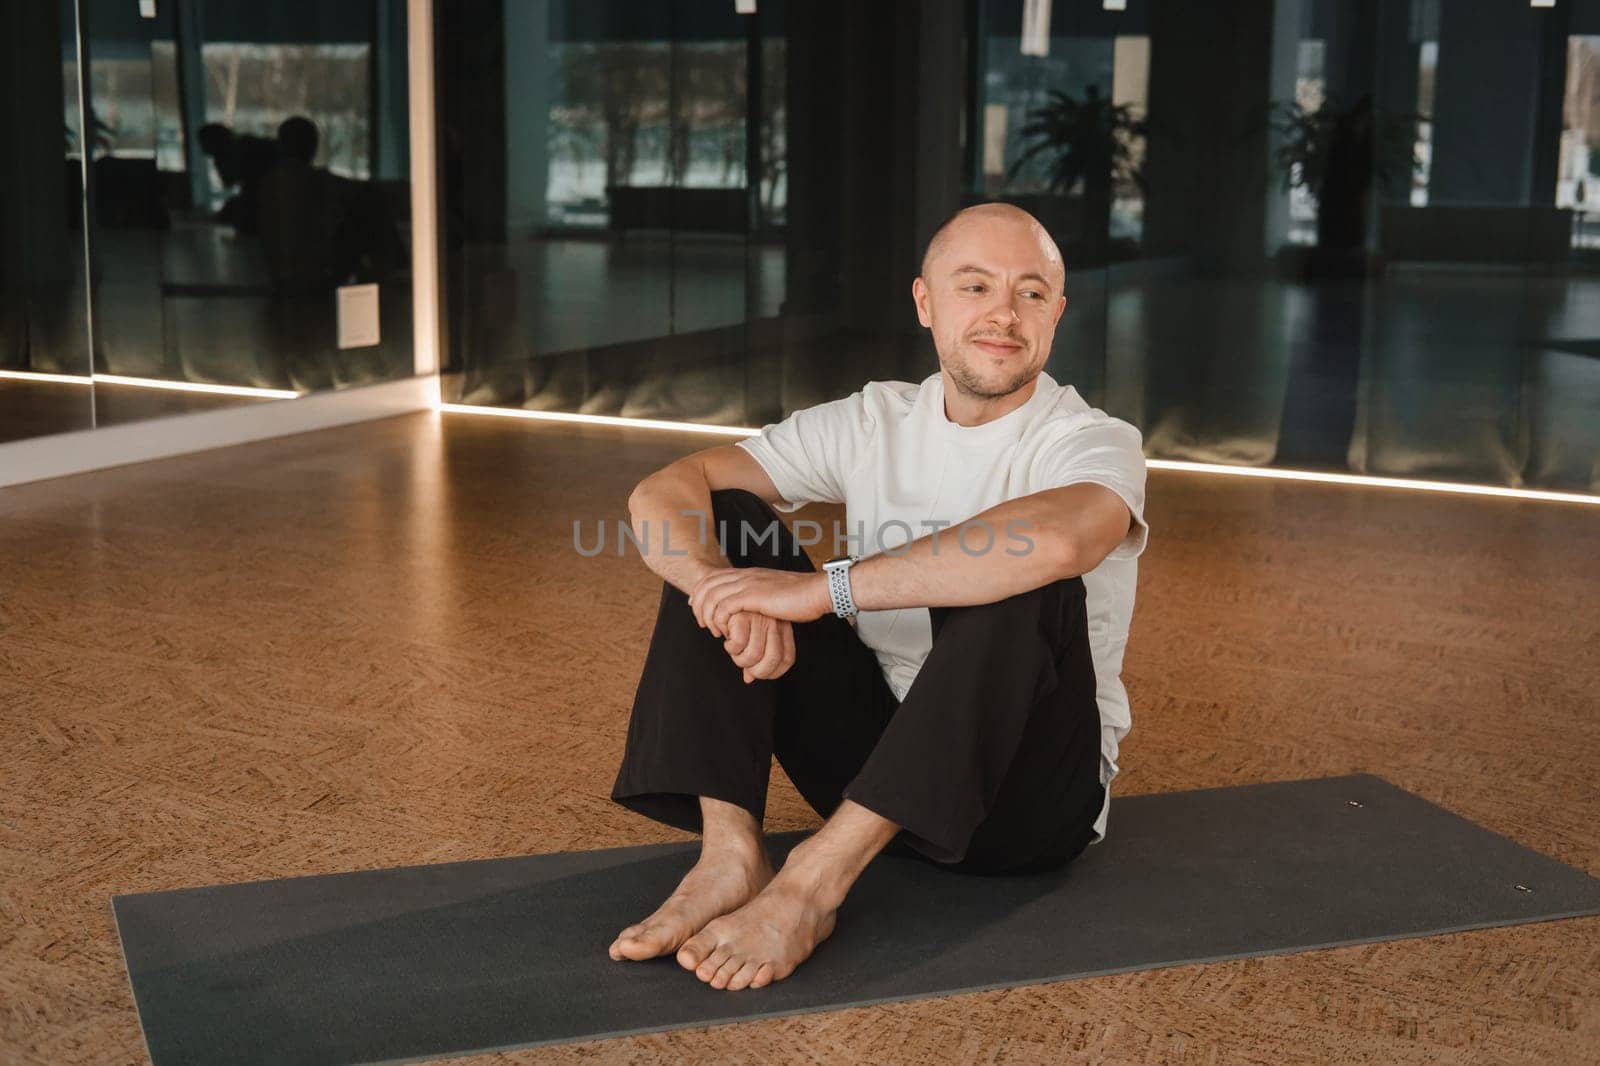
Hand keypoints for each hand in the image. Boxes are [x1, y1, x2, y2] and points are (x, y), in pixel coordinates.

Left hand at [688, 566, 830, 637]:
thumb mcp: (775, 595)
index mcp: (750, 573)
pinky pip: (724, 606)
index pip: (714, 576)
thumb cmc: (800, 598)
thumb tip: (755, 617)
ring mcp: (749, 583)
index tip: (696, 607)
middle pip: (707, 583)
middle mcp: (746, 575)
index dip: (700, 591)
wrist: (816, 592)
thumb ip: (761, 602)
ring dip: (707, 614)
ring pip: (712, 595)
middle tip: (700, 623)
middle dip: (698, 603)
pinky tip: (723, 631)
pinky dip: (719, 620)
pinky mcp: (753, 595)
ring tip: (712, 630)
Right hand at [721, 611, 795, 682]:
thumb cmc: (740, 615)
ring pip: (753, 655)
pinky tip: (725, 636)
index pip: (787, 660)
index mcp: (783, 627)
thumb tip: (748, 678)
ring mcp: (760, 617)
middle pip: (772, 661)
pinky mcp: (743, 613)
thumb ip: (754, 658)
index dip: (773, 672)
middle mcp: (775, 622)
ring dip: (738, 657)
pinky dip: (729, 646)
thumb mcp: (753, 636)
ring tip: (730, 647)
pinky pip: (738, 643)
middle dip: (752, 668)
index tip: (755, 671)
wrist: (724, 586)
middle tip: (740, 659)